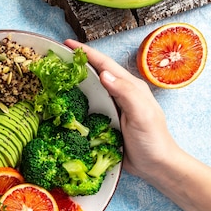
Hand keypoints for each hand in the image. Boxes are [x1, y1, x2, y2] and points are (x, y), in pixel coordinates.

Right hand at [64, 39, 178, 182]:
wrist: (156, 166)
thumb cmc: (152, 140)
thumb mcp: (142, 114)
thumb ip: (126, 93)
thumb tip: (104, 74)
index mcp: (129, 87)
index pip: (105, 64)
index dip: (86, 53)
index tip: (67, 44)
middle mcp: (119, 94)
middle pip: (95, 73)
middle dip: (76, 63)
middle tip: (55, 58)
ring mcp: (111, 108)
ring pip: (89, 89)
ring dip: (72, 82)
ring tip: (54, 77)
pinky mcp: (104, 122)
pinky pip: (86, 108)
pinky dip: (73, 102)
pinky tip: (62, 103)